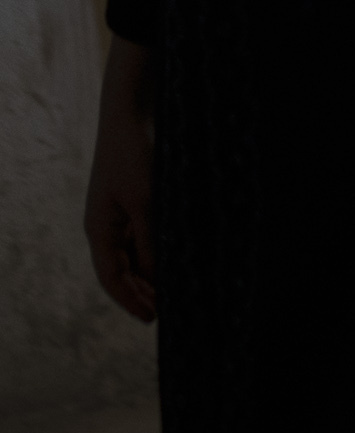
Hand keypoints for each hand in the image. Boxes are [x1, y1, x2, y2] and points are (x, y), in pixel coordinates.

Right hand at [84, 39, 153, 324]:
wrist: (132, 113)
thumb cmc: (134, 156)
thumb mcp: (145, 203)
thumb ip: (151, 241)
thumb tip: (156, 277)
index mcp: (100, 230)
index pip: (111, 278)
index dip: (129, 300)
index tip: (152, 319)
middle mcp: (107, 226)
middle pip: (122, 270)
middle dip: (143, 292)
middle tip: (170, 310)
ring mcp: (120, 213)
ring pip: (135, 254)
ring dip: (152, 273)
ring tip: (177, 290)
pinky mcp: (137, 199)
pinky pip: (145, 235)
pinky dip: (158, 251)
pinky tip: (178, 258)